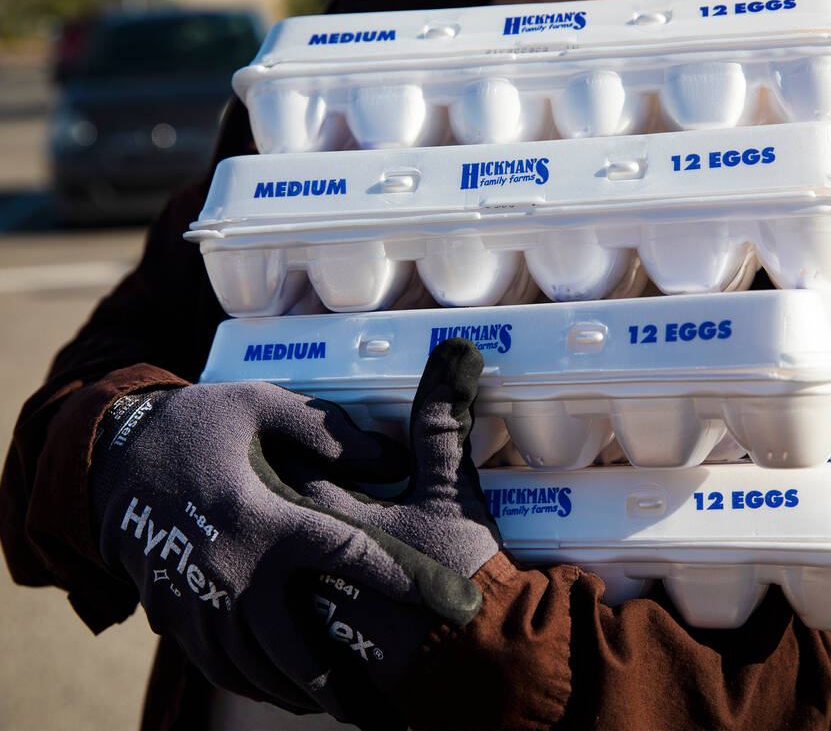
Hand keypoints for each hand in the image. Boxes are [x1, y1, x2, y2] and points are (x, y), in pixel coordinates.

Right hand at [87, 339, 498, 720]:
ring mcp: (197, 603)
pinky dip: (258, 685)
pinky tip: (289, 690)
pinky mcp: (174, 616)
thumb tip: (391, 457)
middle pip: (296, 651)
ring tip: (349, 706)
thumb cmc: (194, 426)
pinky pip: (221, 668)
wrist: (107, 458)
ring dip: (304, 694)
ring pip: (257, 672)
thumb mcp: (258, 406)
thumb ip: (327, 430)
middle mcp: (229, 572)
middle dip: (345, 689)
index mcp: (260, 517)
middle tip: (388, 714)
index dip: (401, 577)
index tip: (447, 601)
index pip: (345, 553)